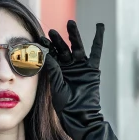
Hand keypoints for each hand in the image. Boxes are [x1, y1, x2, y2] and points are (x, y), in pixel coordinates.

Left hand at [39, 20, 104, 139]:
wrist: (79, 115)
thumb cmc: (65, 105)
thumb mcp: (56, 86)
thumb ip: (53, 70)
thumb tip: (47, 55)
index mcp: (57, 71)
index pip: (51, 54)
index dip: (46, 47)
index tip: (39, 38)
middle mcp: (68, 67)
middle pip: (63, 48)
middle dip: (58, 39)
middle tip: (51, 31)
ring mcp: (80, 67)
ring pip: (77, 47)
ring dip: (74, 35)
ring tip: (70, 23)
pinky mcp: (92, 69)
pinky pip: (96, 52)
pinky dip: (98, 40)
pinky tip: (99, 27)